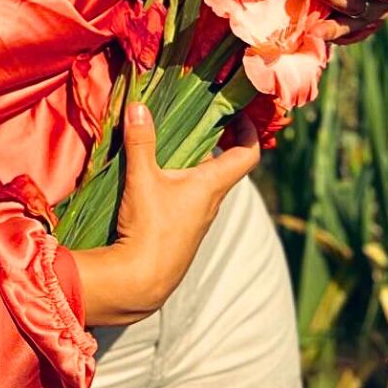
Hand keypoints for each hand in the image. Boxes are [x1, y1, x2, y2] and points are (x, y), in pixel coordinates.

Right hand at [71, 103, 259, 326]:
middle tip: (201, 118)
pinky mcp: (181, 231)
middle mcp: (211, 202)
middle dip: (216, 140)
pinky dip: (180, 181)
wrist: (142, 282)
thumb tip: (138, 105)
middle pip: (224, 165)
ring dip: (194, 161)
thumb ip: (140, 141)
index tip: (239, 113)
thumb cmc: (150, 228)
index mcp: (212, 186)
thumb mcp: (142, 179)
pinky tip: (156, 176)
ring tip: (173, 142)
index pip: (248, 155)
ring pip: (203, 182)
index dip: (249, 131)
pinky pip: (187, 197)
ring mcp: (197, 219)